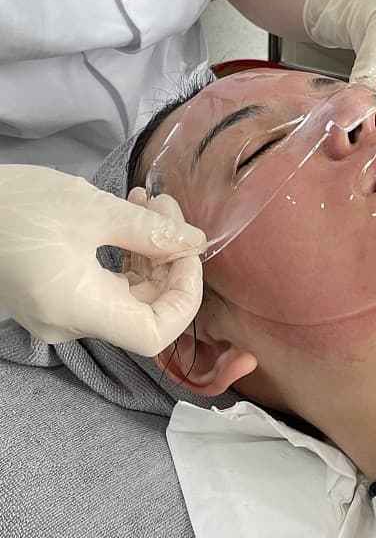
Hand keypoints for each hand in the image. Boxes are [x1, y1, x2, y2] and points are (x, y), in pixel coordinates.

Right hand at [0, 165, 204, 355]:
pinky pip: (105, 286)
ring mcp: (61, 311)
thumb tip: (195, 242)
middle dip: (169, 258)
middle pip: (145, 310)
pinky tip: (131, 215)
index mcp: (78, 309)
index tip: (189, 250)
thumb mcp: (92, 210)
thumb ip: (150, 231)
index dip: (185, 295)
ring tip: (151, 203)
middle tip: (168, 209)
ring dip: (149, 251)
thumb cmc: (18, 205)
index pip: (155, 334)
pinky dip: (126, 254)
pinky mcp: (55, 296)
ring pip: (128, 294)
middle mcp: (70, 322)